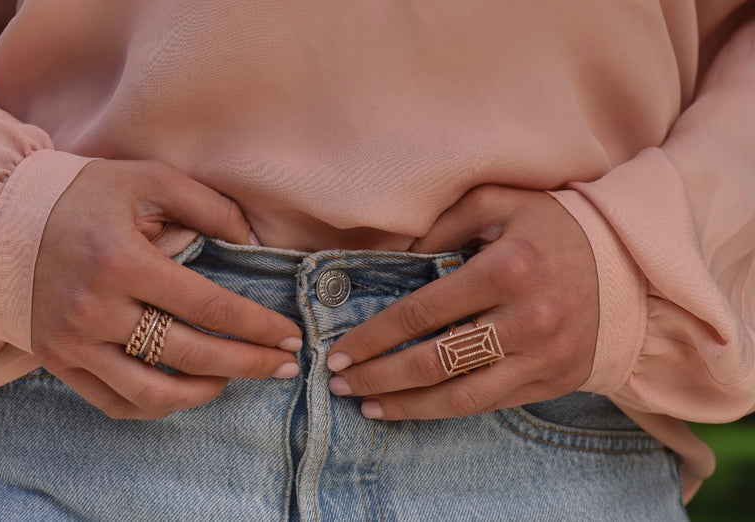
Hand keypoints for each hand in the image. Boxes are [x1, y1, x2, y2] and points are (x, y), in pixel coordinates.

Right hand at [32, 159, 301, 418]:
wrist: (3, 222)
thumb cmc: (84, 197)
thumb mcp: (148, 180)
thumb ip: (208, 205)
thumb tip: (252, 242)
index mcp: (125, 262)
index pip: (210, 308)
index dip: (259, 327)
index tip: (291, 337)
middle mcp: (99, 310)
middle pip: (192, 356)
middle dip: (250, 364)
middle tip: (285, 366)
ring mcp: (75, 343)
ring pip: (153, 393)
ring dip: (205, 393)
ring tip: (234, 378)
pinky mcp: (59, 361)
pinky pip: (114, 403)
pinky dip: (156, 406)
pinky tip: (185, 391)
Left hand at [326, 185, 598, 419]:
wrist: (627, 263)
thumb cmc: (551, 227)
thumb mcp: (497, 203)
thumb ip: (441, 223)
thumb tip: (397, 257)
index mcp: (506, 269)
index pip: (421, 313)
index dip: (373, 337)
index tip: (340, 353)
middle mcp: (527, 318)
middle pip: (434, 362)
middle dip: (378, 376)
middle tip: (341, 384)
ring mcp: (544, 355)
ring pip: (461, 396)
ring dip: (407, 406)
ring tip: (369, 406)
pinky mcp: (556, 379)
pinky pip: (492, 403)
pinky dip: (447, 410)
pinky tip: (416, 408)